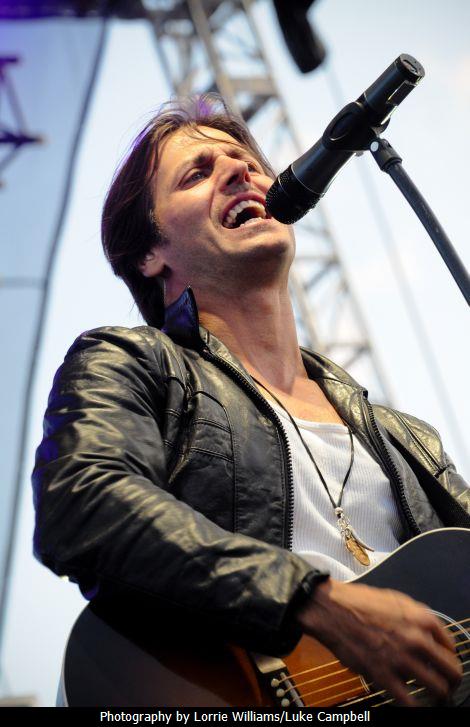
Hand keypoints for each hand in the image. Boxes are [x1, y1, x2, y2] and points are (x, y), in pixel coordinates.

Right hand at [296, 579, 461, 706]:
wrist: (333, 610)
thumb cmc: (360, 602)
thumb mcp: (397, 600)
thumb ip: (418, 617)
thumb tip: (431, 634)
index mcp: (422, 619)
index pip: (451, 646)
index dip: (449, 658)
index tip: (444, 665)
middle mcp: (417, 639)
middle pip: (452, 672)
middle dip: (452, 682)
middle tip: (447, 686)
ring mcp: (401, 659)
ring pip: (437, 689)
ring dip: (438, 696)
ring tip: (432, 697)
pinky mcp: (383, 676)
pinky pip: (409, 702)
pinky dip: (415, 706)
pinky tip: (413, 703)